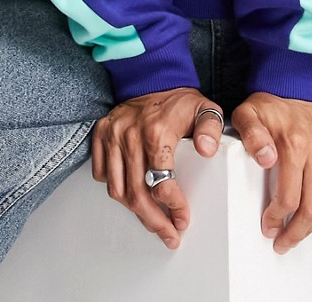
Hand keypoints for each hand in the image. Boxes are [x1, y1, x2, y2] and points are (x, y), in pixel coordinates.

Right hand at [91, 87, 223, 248]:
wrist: (152, 76)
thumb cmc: (179, 99)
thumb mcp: (205, 108)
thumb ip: (211, 128)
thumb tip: (207, 151)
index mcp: (156, 130)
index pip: (161, 183)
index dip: (173, 207)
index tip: (182, 219)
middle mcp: (129, 134)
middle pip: (136, 194)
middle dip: (153, 221)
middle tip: (168, 234)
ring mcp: (112, 134)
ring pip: (117, 189)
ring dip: (134, 211)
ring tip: (152, 220)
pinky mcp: (100, 134)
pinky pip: (100, 174)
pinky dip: (114, 188)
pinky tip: (131, 194)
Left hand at [232, 92, 311, 253]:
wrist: (294, 82)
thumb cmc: (270, 102)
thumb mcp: (248, 114)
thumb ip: (252, 137)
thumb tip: (265, 160)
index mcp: (294, 144)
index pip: (289, 197)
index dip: (277, 218)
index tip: (268, 226)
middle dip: (297, 232)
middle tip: (284, 241)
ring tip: (299, 233)